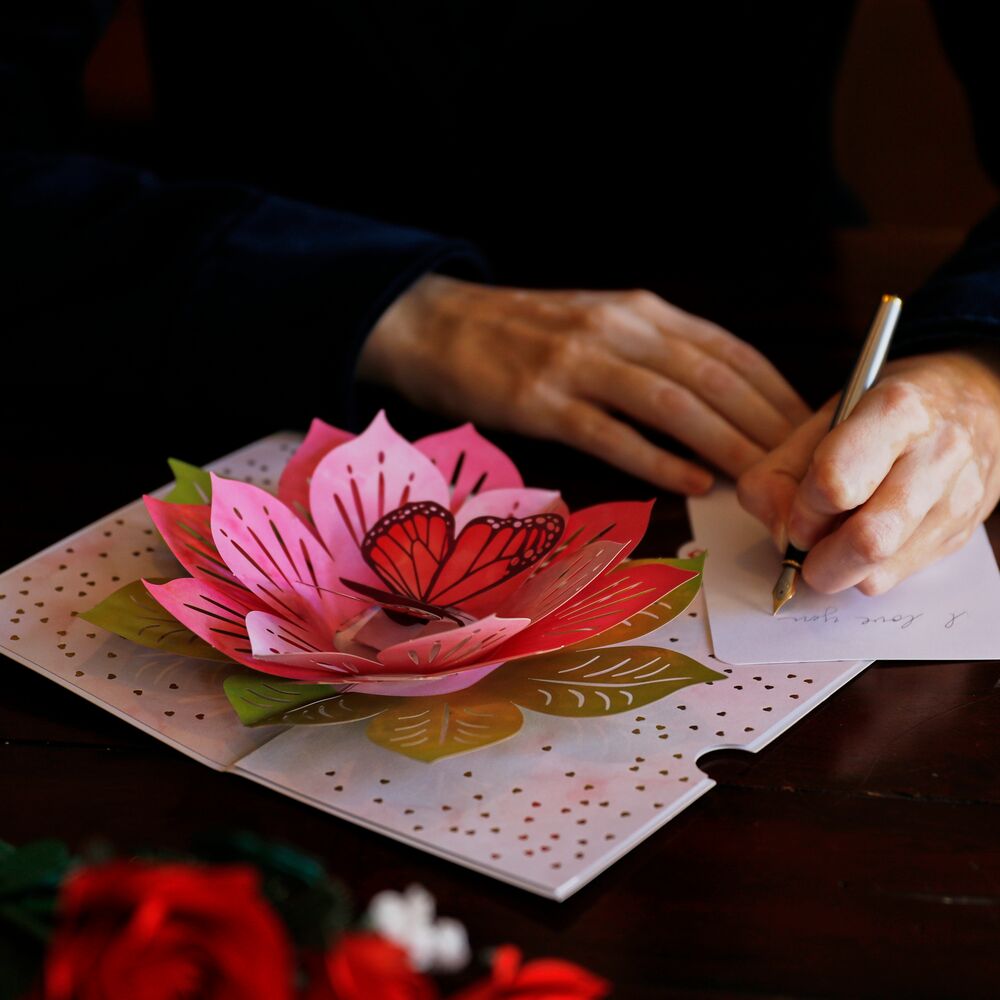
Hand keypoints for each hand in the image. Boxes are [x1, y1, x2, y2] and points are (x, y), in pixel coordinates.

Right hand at [358, 274, 809, 493]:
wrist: (439, 322)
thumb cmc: (525, 332)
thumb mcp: (601, 322)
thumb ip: (656, 355)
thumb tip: (719, 404)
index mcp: (641, 310)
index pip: (730, 351)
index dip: (778, 392)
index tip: (815, 431)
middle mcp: (619, 329)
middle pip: (712, 379)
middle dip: (767, 426)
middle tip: (807, 470)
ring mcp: (578, 363)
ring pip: (672, 404)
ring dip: (725, 445)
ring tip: (764, 484)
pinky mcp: (541, 400)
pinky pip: (610, 433)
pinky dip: (657, 460)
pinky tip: (691, 484)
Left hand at [737, 351, 999, 594]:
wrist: (972, 404)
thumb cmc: (886, 412)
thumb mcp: (821, 419)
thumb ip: (780, 473)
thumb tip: (783, 537)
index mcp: (894, 412)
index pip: (836, 483)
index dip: (803, 510)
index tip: (797, 513)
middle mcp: (936, 455)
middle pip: (867, 540)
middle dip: (819, 560)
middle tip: (805, 549)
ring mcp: (955, 499)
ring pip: (880, 571)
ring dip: (839, 569)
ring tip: (832, 541)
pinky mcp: (959, 534)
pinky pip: (895, 577)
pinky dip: (864, 570)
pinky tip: (864, 537)